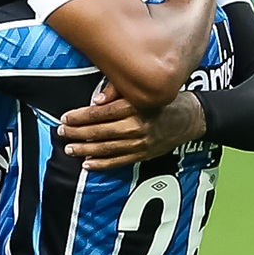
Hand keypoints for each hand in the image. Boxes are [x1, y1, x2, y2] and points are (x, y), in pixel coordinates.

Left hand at [57, 84, 206, 169]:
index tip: (65, 117)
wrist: (191, 118)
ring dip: (85, 149)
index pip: (102, 113)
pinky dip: (102, 164)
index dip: (81, 116)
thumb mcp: (144, 90)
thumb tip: (95, 100)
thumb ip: (120, 93)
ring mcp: (140, 144)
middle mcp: (138, 127)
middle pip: (100, 131)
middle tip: (61, 131)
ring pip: (107, 148)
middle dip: (77, 133)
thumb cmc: (165, 100)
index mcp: (136, 107)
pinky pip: (119, 162)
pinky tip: (87, 164)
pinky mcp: (143, 155)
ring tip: (69, 148)